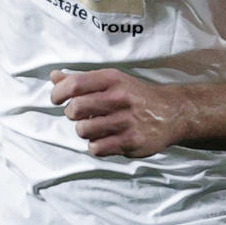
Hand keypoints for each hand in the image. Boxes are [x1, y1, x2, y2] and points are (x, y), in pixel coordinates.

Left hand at [50, 68, 182, 157]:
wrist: (172, 113)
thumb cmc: (136, 95)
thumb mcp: (112, 80)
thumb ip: (82, 80)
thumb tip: (53, 76)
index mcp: (113, 79)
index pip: (74, 84)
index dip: (58, 93)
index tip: (56, 99)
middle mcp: (119, 98)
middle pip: (75, 109)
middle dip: (72, 114)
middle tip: (80, 114)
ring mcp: (126, 121)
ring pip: (83, 131)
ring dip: (84, 131)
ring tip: (95, 127)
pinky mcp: (131, 142)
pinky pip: (96, 148)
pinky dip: (96, 145)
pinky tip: (105, 139)